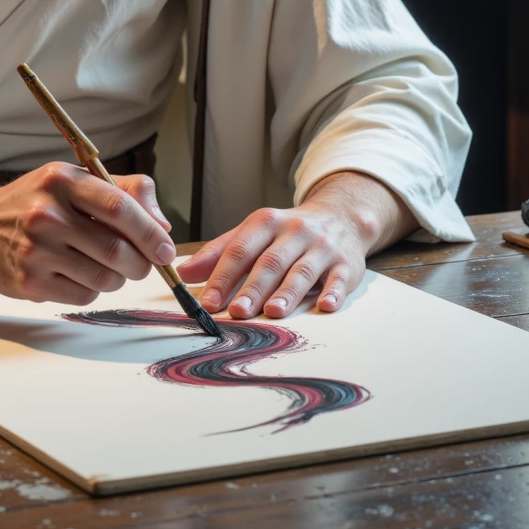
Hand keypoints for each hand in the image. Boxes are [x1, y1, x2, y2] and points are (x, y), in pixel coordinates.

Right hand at [0, 163, 175, 306]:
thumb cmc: (34, 201)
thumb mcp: (73, 180)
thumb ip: (124, 193)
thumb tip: (162, 226)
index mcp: (62, 181)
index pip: (119, 208)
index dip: (150, 232)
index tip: (165, 248)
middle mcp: (46, 214)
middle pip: (116, 251)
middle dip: (141, 264)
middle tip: (142, 264)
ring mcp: (36, 251)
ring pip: (104, 279)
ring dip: (117, 279)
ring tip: (107, 267)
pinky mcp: (29, 282)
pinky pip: (83, 296)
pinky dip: (92, 290)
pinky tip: (77, 274)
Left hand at [176, 172, 414, 318]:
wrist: (341, 216)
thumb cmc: (287, 232)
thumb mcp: (253, 233)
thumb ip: (219, 253)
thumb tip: (182, 274)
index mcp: (266, 222)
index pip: (240, 249)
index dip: (222, 275)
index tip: (207, 301)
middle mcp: (294, 231)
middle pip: (270, 262)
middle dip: (252, 288)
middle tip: (237, 312)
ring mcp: (322, 247)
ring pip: (301, 271)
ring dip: (287, 293)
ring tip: (273, 312)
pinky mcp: (346, 264)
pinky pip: (338, 279)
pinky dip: (332, 293)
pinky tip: (325, 307)